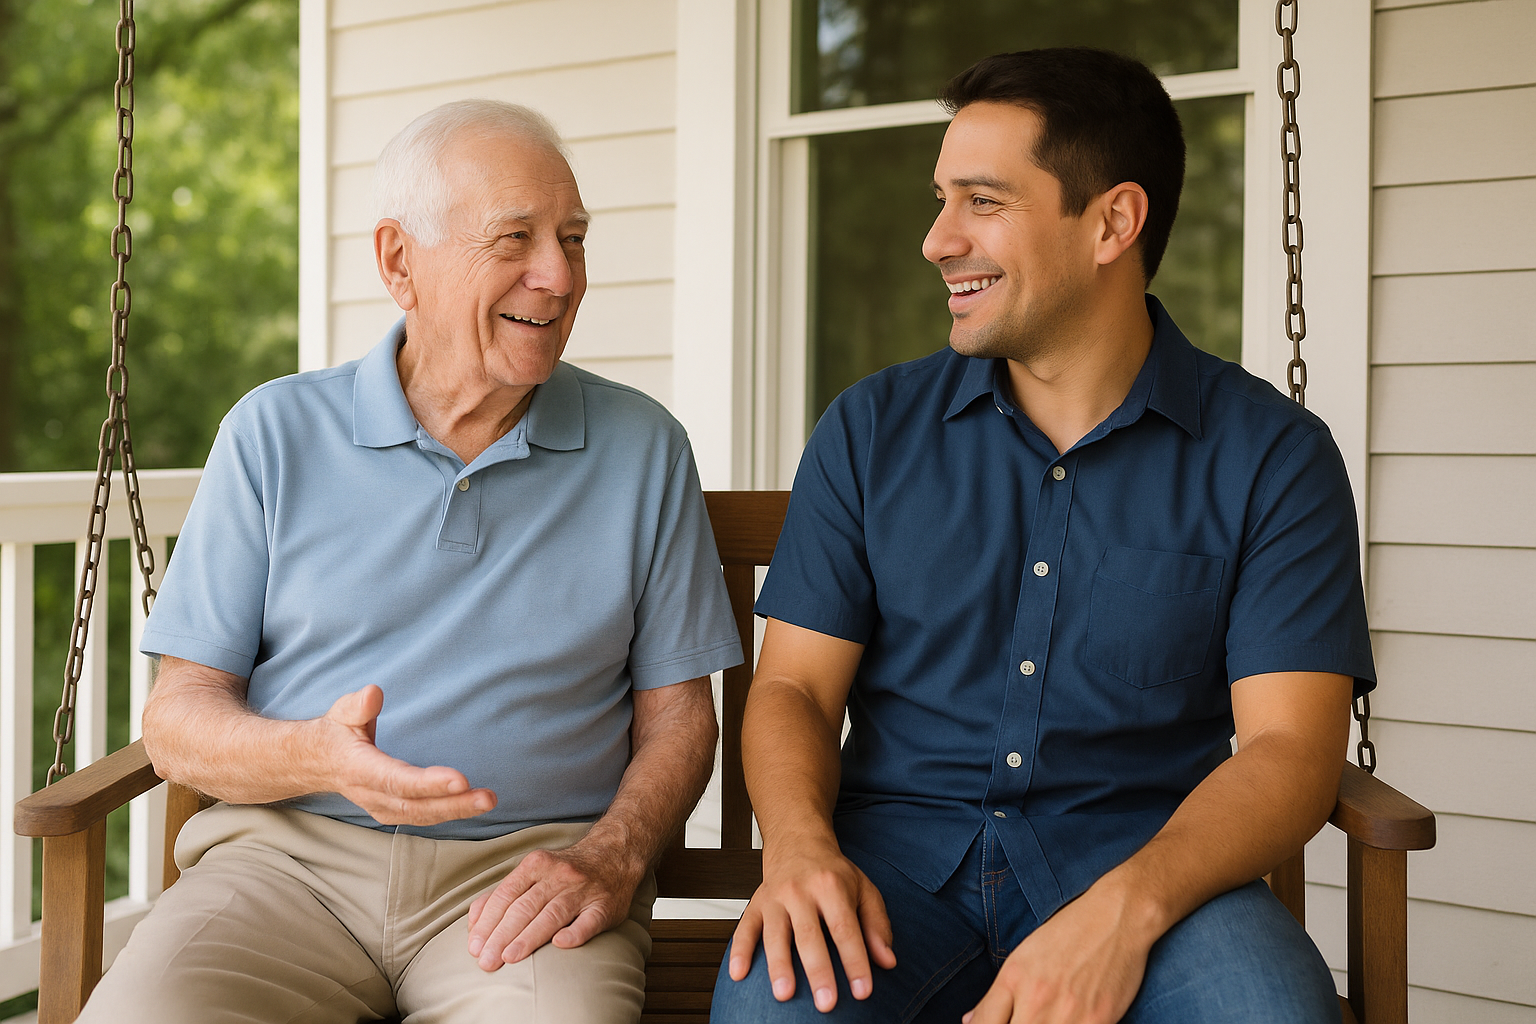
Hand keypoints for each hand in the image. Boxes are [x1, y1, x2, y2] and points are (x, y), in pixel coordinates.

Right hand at [321, 685, 495, 825]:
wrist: (315, 762)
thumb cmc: (336, 732)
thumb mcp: (341, 713)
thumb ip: (358, 705)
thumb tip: (374, 693)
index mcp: (359, 768)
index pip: (396, 780)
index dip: (427, 783)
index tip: (460, 780)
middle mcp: (371, 794)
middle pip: (414, 805)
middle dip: (452, 804)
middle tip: (486, 798)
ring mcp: (380, 806)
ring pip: (420, 815)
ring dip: (456, 811)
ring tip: (487, 801)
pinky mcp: (391, 810)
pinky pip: (422, 816)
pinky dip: (448, 813)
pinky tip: (473, 806)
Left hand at [465, 834, 644, 970]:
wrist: (614, 855)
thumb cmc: (564, 872)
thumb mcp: (533, 871)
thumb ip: (504, 894)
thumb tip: (473, 923)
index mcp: (536, 865)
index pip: (506, 895)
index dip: (488, 922)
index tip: (475, 948)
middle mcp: (559, 875)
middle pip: (525, 907)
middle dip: (502, 935)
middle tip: (487, 962)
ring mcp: (583, 890)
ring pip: (552, 914)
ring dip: (529, 937)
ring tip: (510, 957)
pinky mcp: (605, 906)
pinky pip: (590, 921)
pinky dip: (575, 933)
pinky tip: (560, 945)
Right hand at [728, 837, 895, 1012]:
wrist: (797, 842)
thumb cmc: (834, 874)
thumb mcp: (864, 890)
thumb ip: (877, 925)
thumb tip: (887, 961)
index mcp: (831, 887)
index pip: (845, 929)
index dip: (855, 961)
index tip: (863, 991)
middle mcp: (801, 891)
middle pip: (810, 935)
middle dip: (818, 970)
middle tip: (826, 1003)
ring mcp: (775, 897)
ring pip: (775, 934)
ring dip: (779, 965)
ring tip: (784, 995)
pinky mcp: (756, 904)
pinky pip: (745, 928)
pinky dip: (740, 951)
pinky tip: (738, 974)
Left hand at [962, 882, 1152, 1023]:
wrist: (1116, 916)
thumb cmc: (1066, 934)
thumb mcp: (1021, 958)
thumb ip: (994, 997)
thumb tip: (969, 1022)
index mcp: (1013, 980)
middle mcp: (1036, 999)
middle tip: (1023, 1018)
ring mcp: (1068, 1014)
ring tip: (1043, 1020)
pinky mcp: (1098, 1022)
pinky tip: (1066, 1022)